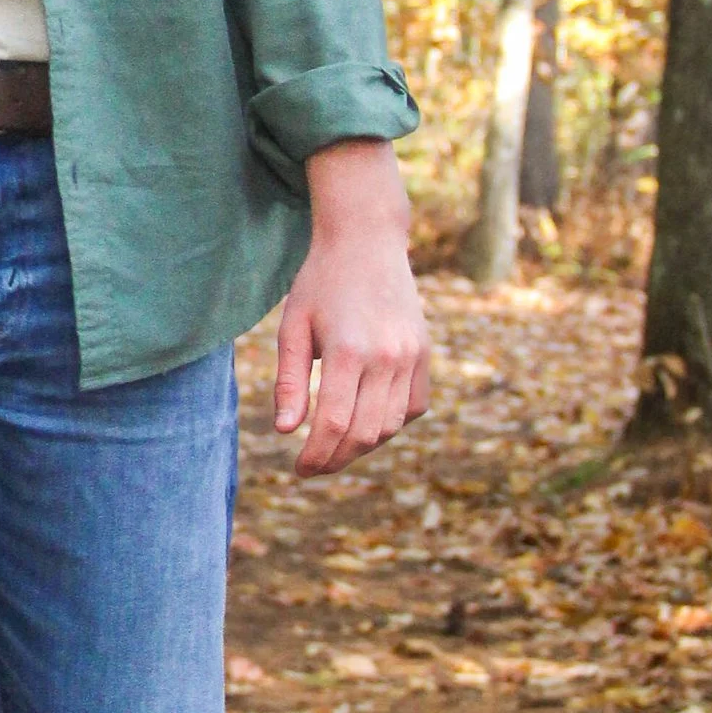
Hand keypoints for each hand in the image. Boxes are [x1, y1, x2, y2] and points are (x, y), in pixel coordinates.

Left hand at [272, 141, 430, 477]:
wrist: (367, 241)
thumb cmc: (320, 283)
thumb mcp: (292, 327)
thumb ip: (290, 382)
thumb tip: (286, 432)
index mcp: (348, 350)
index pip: (334, 425)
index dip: (316, 456)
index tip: (299, 470)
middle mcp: (387, 357)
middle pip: (365, 434)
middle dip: (337, 459)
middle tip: (313, 466)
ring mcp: (412, 356)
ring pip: (390, 426)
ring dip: (362, 446)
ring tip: (334, 446)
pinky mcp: (425, 354)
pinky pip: (413, 408)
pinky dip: (390, 424)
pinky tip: (365, 420)